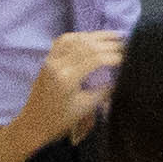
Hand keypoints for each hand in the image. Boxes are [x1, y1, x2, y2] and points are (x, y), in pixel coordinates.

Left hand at [17, 26, 125, 147]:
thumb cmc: (59, 121)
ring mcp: (51, 59)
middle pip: (88, 45)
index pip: (96, 58)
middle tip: (128, 44)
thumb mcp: (86, 108)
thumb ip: (104, 91)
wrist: (32, 125)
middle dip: (110, 43)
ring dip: (97, 36)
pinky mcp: (47, 59)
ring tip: (115, 36)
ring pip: (76, 39)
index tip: (130, 56)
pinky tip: (91, 37)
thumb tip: (122, 78)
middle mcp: (58, 64)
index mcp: (67, 78)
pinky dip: (80, 36)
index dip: (115, 55)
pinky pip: (64, 40)